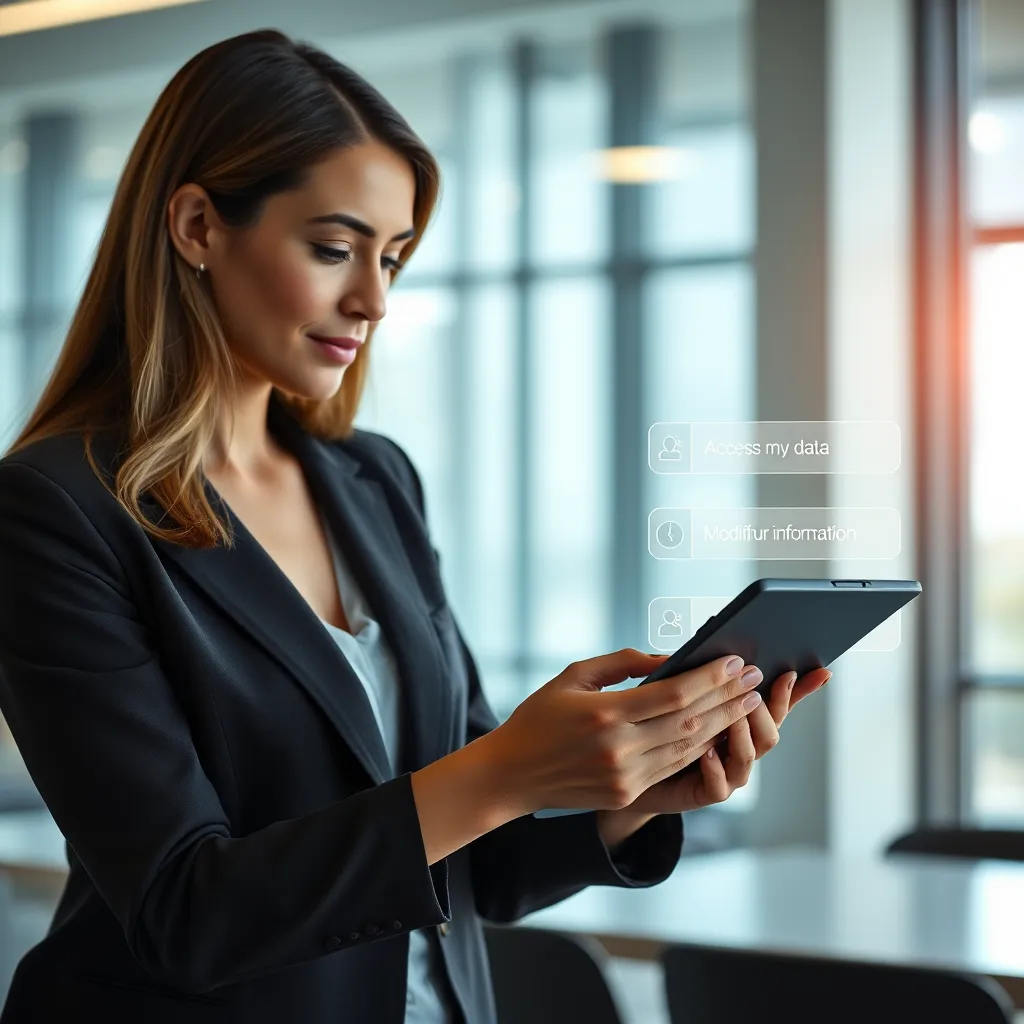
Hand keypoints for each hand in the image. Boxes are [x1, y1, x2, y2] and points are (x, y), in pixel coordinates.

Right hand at [483, 648, 765, 817]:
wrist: (512, 774)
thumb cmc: (539, 717)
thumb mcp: (573, 676)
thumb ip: (622, 663)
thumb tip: (668, 657)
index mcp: (605, 714)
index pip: (674, 695)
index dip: (710, 679)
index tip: (736, 661)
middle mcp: (619, 749)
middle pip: (690, 722)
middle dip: (728, 699)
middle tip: (756, 679)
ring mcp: (625, 776)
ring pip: (689, 748)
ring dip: (722, 724)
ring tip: (747, 701)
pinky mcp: (626, 793)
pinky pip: (673, 767)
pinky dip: (700, 747)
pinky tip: (717, 729)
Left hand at [606, 665, 830, 816]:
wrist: (632, 771)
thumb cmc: (652, 724)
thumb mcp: (675, 692)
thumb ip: (695, 673)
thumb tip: (714, 649)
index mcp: (738, 718)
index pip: (775, 703)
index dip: (799, 690)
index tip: (817, 670)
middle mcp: (739, 745)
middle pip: (770, 730)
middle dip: (769, 707)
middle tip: (758, 684)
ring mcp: (726, 771)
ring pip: (750, 755)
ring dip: (744, 734)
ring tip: (735, 715)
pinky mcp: (704, 792)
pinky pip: (719, 786)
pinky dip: (716, 769)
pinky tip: (707, 752)